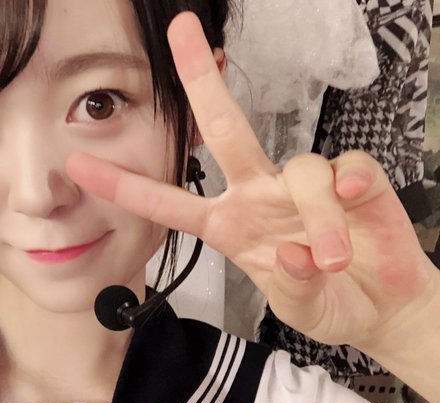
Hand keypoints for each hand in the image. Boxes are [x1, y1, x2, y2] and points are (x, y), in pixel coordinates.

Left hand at [66, 11, 438, 350]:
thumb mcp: (298, 307)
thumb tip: (294, 253)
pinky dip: (348, 186)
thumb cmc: (327, 302)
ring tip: (333, 261)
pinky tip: (353, 204)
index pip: (168, 202)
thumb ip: (290, 285)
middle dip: (201, 82)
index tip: (80, 164)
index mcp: (228, 225)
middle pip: (225, 130)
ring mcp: (305, 187)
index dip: (124, 185)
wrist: (380, 308)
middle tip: (181, 34)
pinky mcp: (356, 184)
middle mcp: (260, 195)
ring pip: (300, 168)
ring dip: (317, 217)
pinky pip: (345, 168)